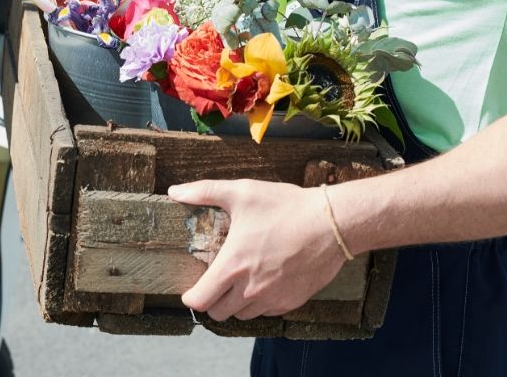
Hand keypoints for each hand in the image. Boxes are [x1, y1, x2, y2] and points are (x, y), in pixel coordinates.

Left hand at [168, 179, 346, 320]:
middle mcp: (250, 289)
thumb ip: (204, 192)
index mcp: (233, 266)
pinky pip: (267, 312)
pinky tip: (263, 282)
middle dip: (212, 301)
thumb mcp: (242, 192)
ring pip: (243, 315)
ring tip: (239, 281)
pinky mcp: (292, 301)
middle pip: (218, 313)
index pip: (200, 302)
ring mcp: (272, 298)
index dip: (191, 297)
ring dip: (236, 304)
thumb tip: (174, 191)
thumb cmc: (286, 207)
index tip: (191, 288)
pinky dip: (260, 303)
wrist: (332, 223)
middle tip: (215, 283)